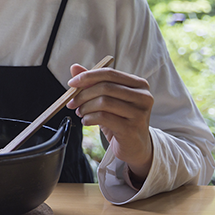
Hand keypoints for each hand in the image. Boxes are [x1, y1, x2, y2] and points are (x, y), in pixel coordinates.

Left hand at [66, 64, 153, 184]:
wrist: (135, 146)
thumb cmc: (120, 119)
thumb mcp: (108, 99)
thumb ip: (93, 82)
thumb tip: (75, 67)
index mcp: (139, 84)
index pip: (109, 73)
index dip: (87, 76)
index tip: (71, 83)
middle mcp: (143, 97)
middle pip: (105, 87)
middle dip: (83, 94)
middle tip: (72, 103)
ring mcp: (139, 113)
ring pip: (103, 102)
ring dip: (85, 107)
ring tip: (80, 113)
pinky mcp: (132, 129)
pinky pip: (103, 117)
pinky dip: (89, 118)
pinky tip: (86, 121)